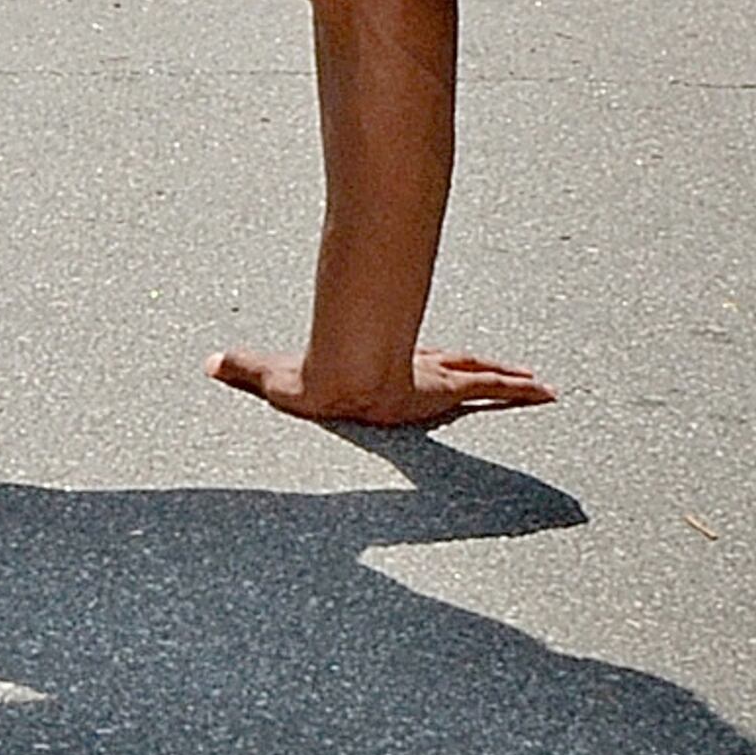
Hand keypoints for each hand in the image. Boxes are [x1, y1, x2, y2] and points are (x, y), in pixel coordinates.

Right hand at [214, 344, 552, 428]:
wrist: (336, 378)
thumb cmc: (310, 380)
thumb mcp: (273, 381)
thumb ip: (242, 372)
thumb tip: (205, 363)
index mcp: (384, 371)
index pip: (419, 364)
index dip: (442, 367)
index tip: (460, 367)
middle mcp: (414, 370)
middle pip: (460, 366)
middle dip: (488, 371)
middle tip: (523, 374)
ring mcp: (433, 379)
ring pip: (484, 377)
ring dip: (515, 380)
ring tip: (550, 388)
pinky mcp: (446, 391)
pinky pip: (493, 389)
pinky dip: (522, 389)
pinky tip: (549, 391)